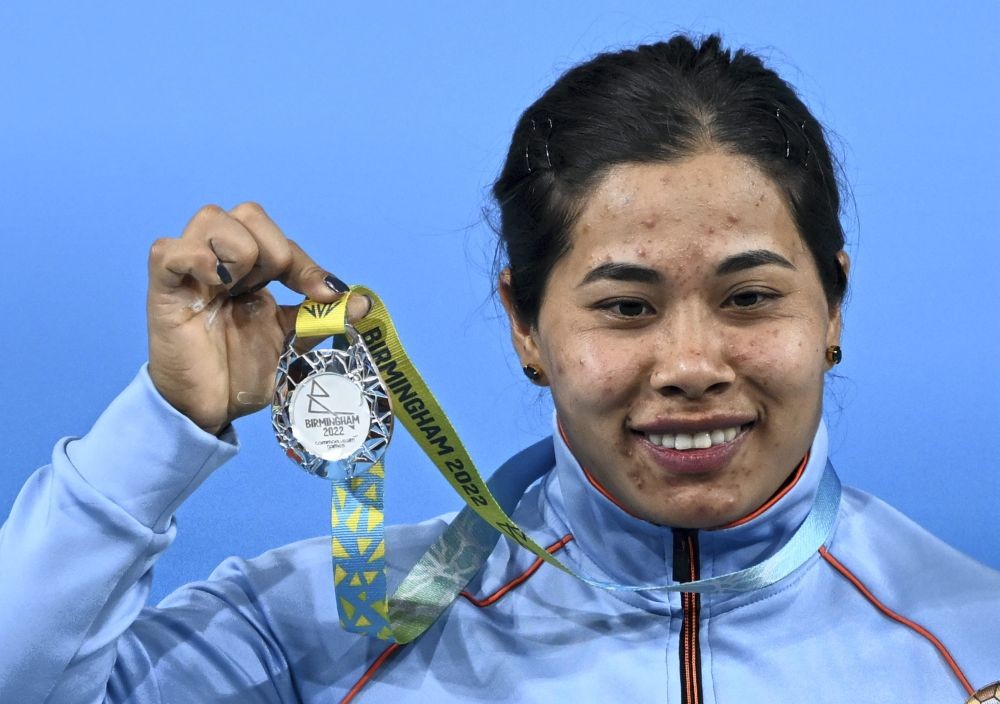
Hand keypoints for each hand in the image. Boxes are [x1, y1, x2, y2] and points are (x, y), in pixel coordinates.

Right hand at [146, 202, 368, 434]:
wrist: (211, 409)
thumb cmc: (242, 373)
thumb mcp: (290, 343)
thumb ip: (320, 319)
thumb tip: (363, 303)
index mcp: (251, 272)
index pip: (280, 239)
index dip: (305, 263)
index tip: (323, 293)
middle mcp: (220, 262)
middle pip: (248, 212)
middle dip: (273, 249)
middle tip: (267, 290)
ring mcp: (190, 271)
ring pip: (211, 217)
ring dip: (238, 250)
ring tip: (235, 290)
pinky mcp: (162, 289)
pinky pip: (169, 250)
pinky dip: (197, 258)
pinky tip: (215, 286)